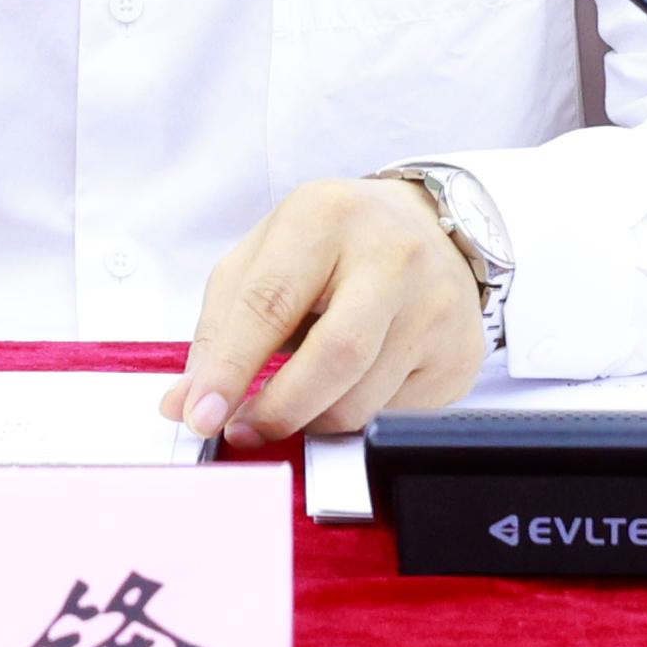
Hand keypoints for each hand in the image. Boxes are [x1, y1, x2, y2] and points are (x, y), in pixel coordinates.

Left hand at [160, 176, 489, 449]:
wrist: (424, 226)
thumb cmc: (331, 244)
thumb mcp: (264, 258)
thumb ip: (219, 327)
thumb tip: (186, 402)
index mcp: (326, 216)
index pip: (270, 303)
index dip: (230, 367)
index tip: (201, 414)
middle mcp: (392, 256)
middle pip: (334, 356)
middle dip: (279, 408)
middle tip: (244, 429)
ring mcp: (436, 305)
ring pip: (365, 398)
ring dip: (313, 420)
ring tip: (293, 405)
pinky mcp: (460, 352)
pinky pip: (397, 415)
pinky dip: (357, 420)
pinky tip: (346, 392)